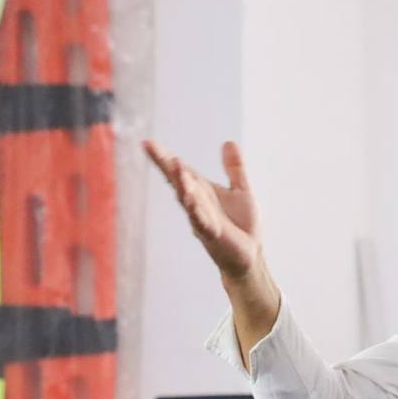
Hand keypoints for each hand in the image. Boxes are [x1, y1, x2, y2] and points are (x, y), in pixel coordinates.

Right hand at [143, 140, 260, 280]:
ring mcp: (202, 219)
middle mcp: (197, 203)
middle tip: (149, 146)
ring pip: (187, 198)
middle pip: (177, 180)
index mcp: (203, 191)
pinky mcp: (212, 234)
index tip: (147, 142)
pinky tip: (189, 198)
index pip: (181, 171)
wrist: (250, 256)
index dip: (165, 157)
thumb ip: (234, 168)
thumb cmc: (243, 226)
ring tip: (174, 163)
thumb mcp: (241, 190)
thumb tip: (228, 142)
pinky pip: (201, 220)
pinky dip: (195, 209)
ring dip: (180, 182)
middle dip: (165, 163)